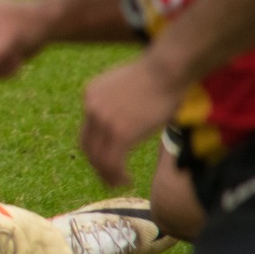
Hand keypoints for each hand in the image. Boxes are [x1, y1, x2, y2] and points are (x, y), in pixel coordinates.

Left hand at [80, 52, 180, 185]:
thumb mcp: (128, 88)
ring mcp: (104, 121)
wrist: (168, 70)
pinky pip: (112, 162)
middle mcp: (92, 107)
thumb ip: (119, 105)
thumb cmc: (159, 77)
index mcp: (90, 95)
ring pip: (99, 158)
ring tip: (119, 183)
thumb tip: (128, 121)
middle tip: (109, 179)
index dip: (94, 150)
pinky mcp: (120, 132)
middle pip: (87, 146)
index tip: (104, 162)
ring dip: (108, 175)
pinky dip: (117, 175)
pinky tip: (128, 181)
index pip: (87, 130)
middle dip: (97, 166)